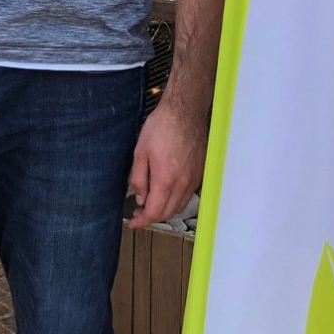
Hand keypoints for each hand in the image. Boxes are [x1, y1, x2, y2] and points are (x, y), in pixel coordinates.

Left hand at [128, 96, 205, 229]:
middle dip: (152, 217)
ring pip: (180, 206)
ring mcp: (194, 178)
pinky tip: (166, 192)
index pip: (154, 212)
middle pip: (168, 213)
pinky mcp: (200, 172)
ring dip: (165, 210)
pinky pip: (188, 195)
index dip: (142, 221)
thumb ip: (138, 179)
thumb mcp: (140, 152)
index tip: (133, 223)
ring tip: (151, 203)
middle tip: (138, 213)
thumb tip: (140, 199)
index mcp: (166, 179)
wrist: (185, 111)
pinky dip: (176, 200)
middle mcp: (183, 183)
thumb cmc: (162, 127)